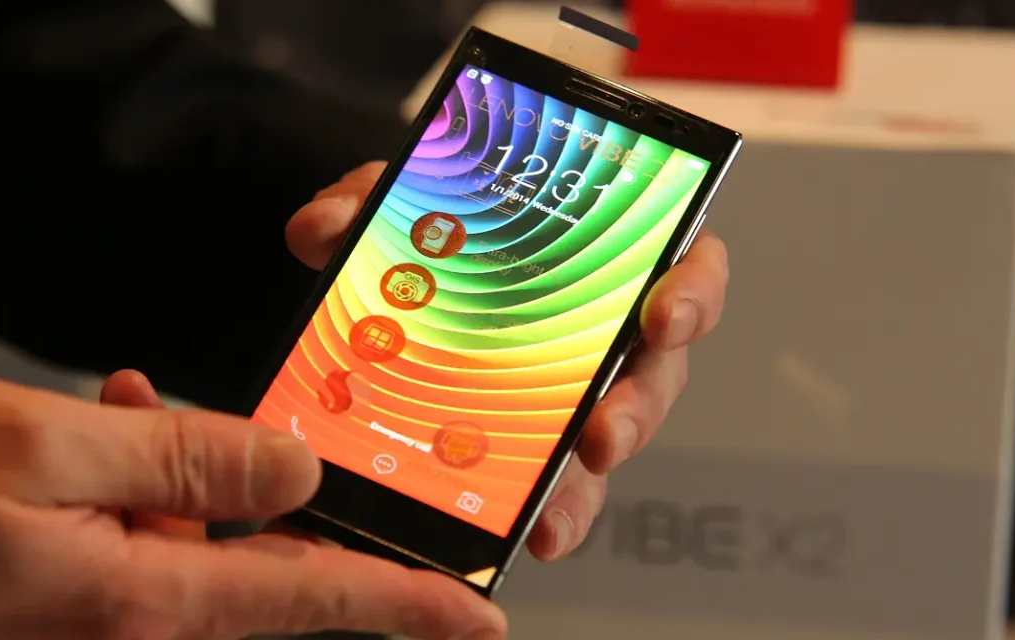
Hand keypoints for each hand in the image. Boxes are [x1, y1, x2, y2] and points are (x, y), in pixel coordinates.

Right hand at [0, 377, 505, 639]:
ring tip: (135, 404)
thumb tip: (291, 472)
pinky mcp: (60, 612)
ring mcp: (95, 625)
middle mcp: (132, 628)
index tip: (482, 614)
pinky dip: (142, 493)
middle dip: (292, 505)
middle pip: (264, 576)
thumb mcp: (37, 443)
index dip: (410, 606)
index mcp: (144, 598)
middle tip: (308, 446)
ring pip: (196, 550)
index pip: (314, 602)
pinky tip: (110, 428)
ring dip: (194, 478)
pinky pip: (139, 554)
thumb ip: (178, 456)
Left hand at [287, 162, 728, 561]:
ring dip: (587, 482)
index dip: (691, 292)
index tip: (663, 315)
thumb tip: (324, 228)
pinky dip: (545, 508)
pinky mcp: (540, 440)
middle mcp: (608, 330)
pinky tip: (527, 535)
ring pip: (607, 443)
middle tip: (601, 435)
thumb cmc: (440, 227)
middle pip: (654, 374)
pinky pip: (560, 482)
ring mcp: (578, 391)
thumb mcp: (407, 201)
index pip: (685, 266)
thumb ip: (373, 199)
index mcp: (604, 257)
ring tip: (553, 514)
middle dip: (633, 410)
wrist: (407, 270)